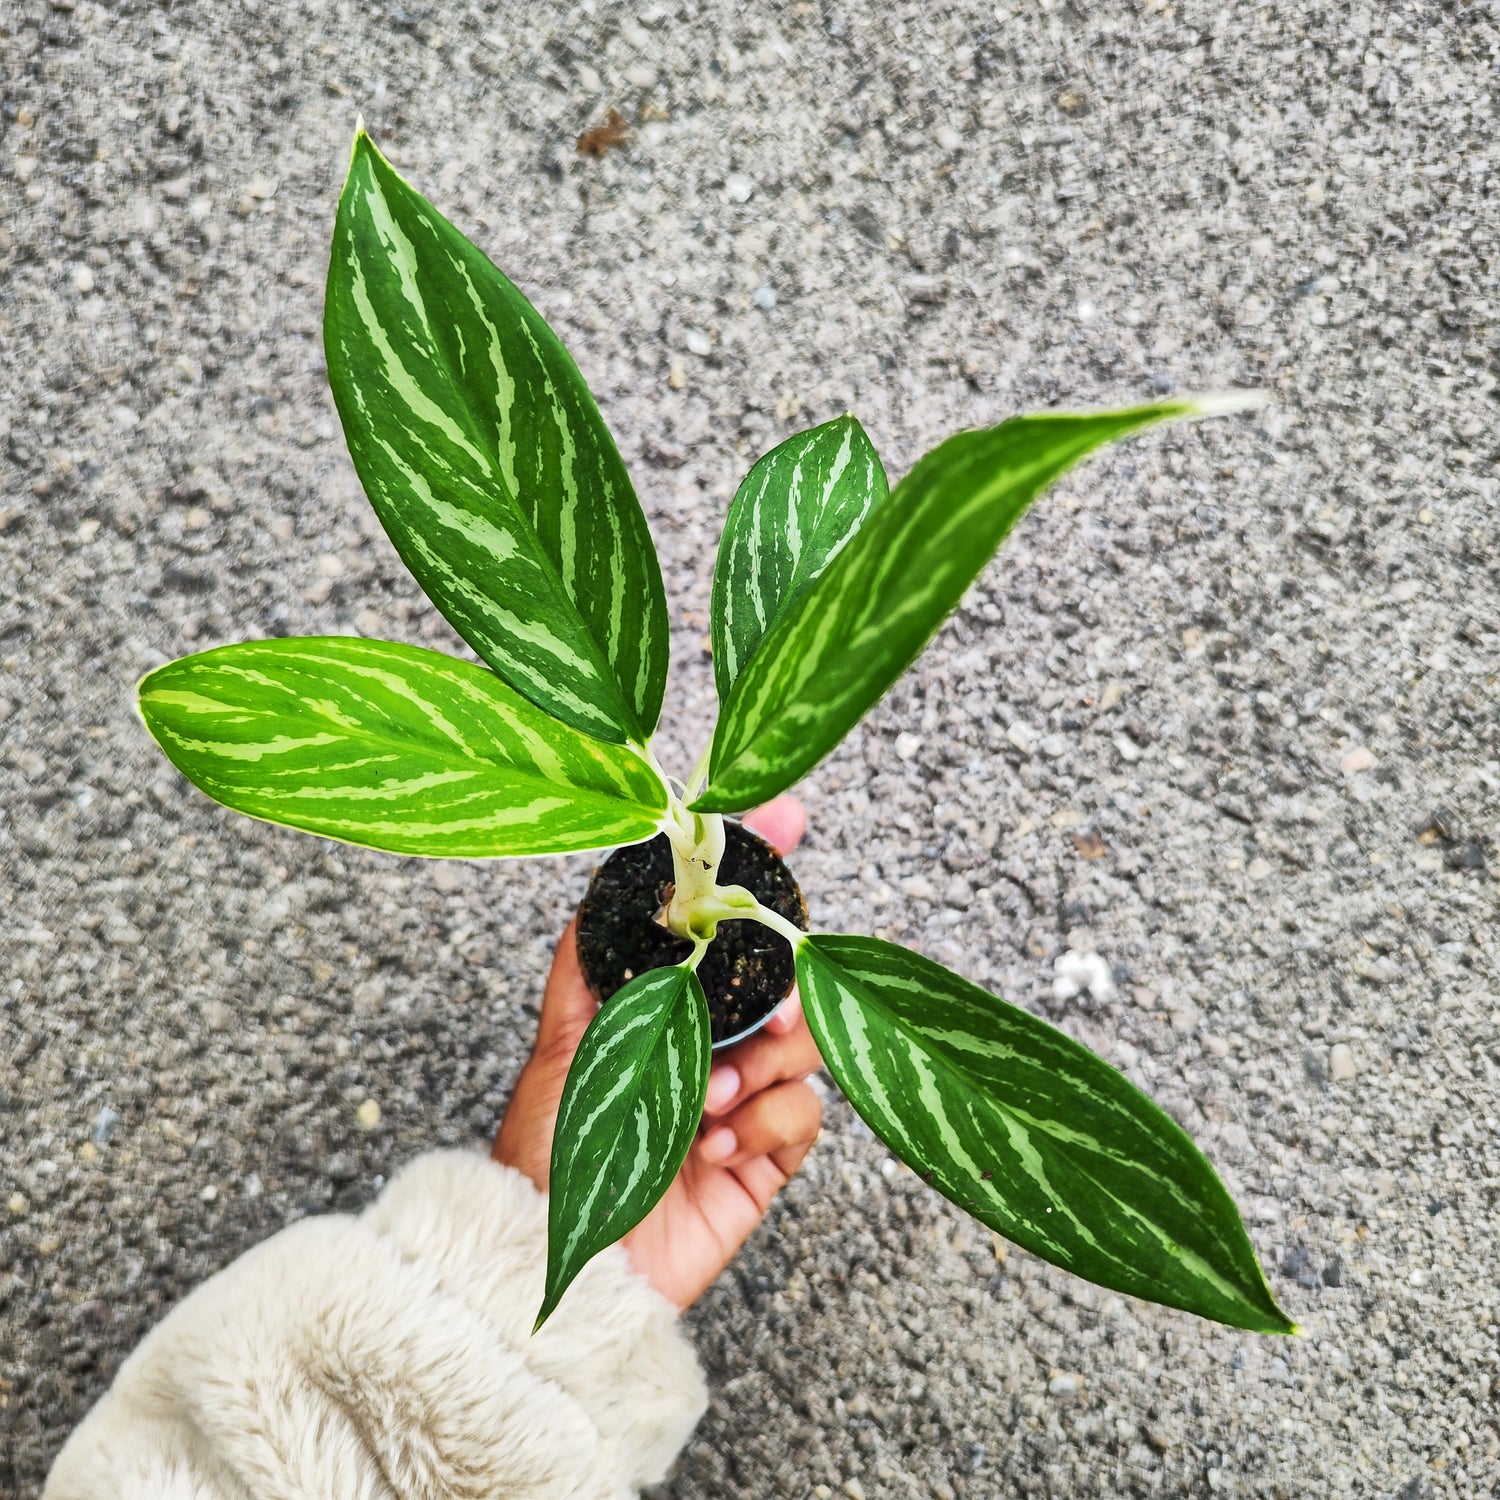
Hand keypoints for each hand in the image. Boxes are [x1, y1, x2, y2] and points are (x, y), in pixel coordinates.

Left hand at [492, 796, 823, 1309]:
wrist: (560, 1269)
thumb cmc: (547, 1153)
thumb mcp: (563, 1038)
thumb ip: (588, 955)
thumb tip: (608, 871)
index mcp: (664, 1004)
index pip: (723, 925)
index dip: (756, 871)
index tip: (787, 816)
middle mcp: (708, 1044)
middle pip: (782, 979)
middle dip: (782, 987)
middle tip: (765, 1012)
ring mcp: (740, 1100)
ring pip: (804, 1044)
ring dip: (764, 1066)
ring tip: (710, 1102)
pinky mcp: (765, 1158)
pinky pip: (804, 1115)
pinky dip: (767, 1122)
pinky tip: (717, 1146)